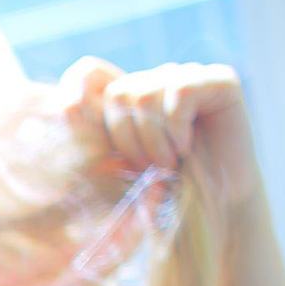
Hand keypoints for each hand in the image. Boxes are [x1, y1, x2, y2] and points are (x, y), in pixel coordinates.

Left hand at [56, 55, 261, 214]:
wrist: (213, 212)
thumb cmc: (162, 195)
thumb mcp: (115, 168)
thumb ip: (93, 138)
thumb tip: (64, 105)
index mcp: (128, 98)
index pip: (88, 73)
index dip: (78, 97)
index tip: (85, 136)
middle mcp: (156, 81)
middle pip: (118, 93)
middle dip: (127, 141)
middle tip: (147, 167)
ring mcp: (188, 78)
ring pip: (145, 95)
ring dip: (153, 141)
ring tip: (169, 162)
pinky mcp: (220, 81)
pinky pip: (180, 92)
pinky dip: (177, 129)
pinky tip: (187, 147)